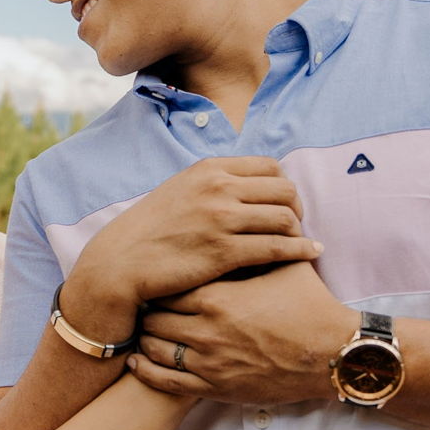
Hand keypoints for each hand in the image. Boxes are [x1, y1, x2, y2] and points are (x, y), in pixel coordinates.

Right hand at [68, 157, 320, 333]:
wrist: (119, 263)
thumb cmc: (148, 232)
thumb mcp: (179, 191)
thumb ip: (211, 184)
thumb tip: (244, 186)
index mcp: (208, 169)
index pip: (269, 166)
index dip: (284, 186)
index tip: (284, 205)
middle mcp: (217, 188)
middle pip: (284, 189)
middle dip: (297, 208)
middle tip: (296, 226)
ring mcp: (221, 219)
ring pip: (284, 217)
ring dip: (299, 231)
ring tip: (301, 243)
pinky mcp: (224, 251)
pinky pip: (278, 247)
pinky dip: (300, 250)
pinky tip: (310, 256)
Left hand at [128, 262, 357, 406]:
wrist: (333, 354)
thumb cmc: (310, 307)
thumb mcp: (285, 267)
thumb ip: (260, 244)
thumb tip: (249, 217)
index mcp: (219, 297)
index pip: (169, 286)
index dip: (162, 282)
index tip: (160, 277)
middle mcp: (206, 329)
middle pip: (156, 317)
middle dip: (151, 310)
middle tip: (148, 304)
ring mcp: (208, 362)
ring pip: (154, 349)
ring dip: (146, 340)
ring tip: (144, 331)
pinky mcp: (214, 388)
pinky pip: (165, 381)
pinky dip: (147, 371)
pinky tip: (138, 363)